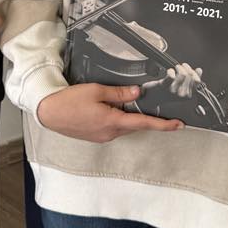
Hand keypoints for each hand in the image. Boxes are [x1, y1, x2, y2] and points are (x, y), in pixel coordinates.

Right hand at [35, 83, 182, 142]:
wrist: (48, 113)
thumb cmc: (69, 101)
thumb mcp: (96, 91)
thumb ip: (119, 93)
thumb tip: (137, 93)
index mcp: (113, 122)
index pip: (144, 123)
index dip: (164, 124)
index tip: (179, 125)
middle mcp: (110, 133)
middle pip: (135, 125)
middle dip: (146, 117)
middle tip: (156, 109)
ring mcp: (102, 136)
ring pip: (124, 126)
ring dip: (129, 116)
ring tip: (123, 103)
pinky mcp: (95, 136)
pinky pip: (113, 127)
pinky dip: (118, 119)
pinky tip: (111, 109)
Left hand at [161, 62, 203, 98]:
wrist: (154, 98)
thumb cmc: (169, 91)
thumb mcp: (183, 88)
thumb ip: (192, 80)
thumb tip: (199, 70)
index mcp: (189, 96)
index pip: (197, 81)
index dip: (194, 72)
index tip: (189, 69)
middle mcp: (182, 95)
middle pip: (189, 75)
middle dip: (186, 68)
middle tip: (180, 66)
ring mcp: (173, 91)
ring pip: (183, 74)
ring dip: (179, 67)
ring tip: (176, 67)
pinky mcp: (164, 86)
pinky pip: (171, 75)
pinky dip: (171, 70)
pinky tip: (169, 71)